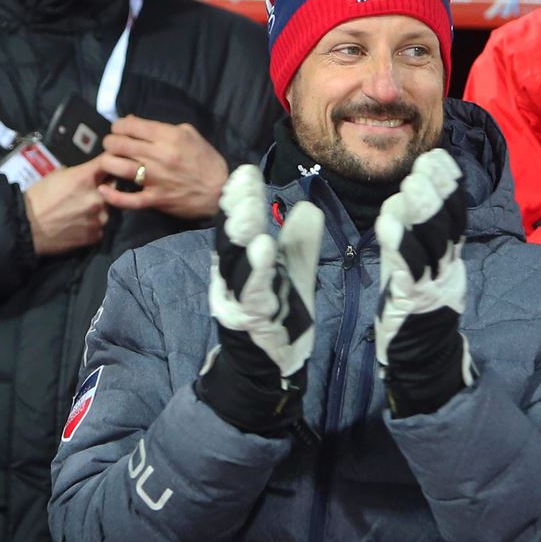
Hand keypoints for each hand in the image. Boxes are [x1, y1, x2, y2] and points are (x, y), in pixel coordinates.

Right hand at [24, 157, 107, 255]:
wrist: (26, 226)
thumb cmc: (38, 197)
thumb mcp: (56, 175)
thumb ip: (78, 173)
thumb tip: (89, 173)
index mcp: (87, 178)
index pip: (109, 161)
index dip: (112, 159)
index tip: (114, 160)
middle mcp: (98, 197)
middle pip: (114, 187)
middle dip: (106, 187)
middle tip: (92, 191)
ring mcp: (100, 218)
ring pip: (108, 209)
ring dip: (99, 208)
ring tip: (81, 211)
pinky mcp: (97, 235)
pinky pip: (100, 226)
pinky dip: (93, 225)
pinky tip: (79, 225)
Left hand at [97, 115, 228, 219]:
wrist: (221, 190)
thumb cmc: (206, 160)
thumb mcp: (190, 134)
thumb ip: (163, 127)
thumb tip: (135, 122)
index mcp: (169, 136)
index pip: (130, 125)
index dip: (118, 126)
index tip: (118, 130)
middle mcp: (159, 155)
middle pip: (119, 144)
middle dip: (110, 142)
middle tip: (113, 146)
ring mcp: (156, 178)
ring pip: (118, 167)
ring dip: (107, 162)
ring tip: (109, 162)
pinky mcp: (155, 198)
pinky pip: (128, 199)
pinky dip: (113, 196)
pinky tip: (104, 190)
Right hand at [199, 165, 322, 434]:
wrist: (269, 370)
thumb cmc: (281, 319)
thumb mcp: (295, 273)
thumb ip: (300, 242)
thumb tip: (308, 206)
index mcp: (244, 264)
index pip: (240, 226)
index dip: (240, 199)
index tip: (245, 171)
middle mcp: (235, 278)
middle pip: (233, 237)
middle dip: (236, 207)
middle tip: (241, 178)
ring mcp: (240, 300)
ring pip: (236, 261)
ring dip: (241, 232)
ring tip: (247, 205)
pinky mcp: (252, 320)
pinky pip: (254, 292)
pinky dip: (257, 270)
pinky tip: (263, 248)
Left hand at [375, 148, 473, 416]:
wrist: (423, 357)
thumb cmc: (417, 306)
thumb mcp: (426, 265)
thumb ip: (424, 233)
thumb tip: (419, 191)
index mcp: (449, 256)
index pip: (455, 213)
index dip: (448, 183)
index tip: (436, 156)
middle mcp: (446, 266)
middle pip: (447, 224)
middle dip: (435, 192)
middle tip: (421, 168)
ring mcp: (432, 284)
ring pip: (430, 243)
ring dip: (419, 213)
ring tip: (407, 188)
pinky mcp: (413, 301)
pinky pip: (408, 270)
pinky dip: (400, 245)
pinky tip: (387, 224)